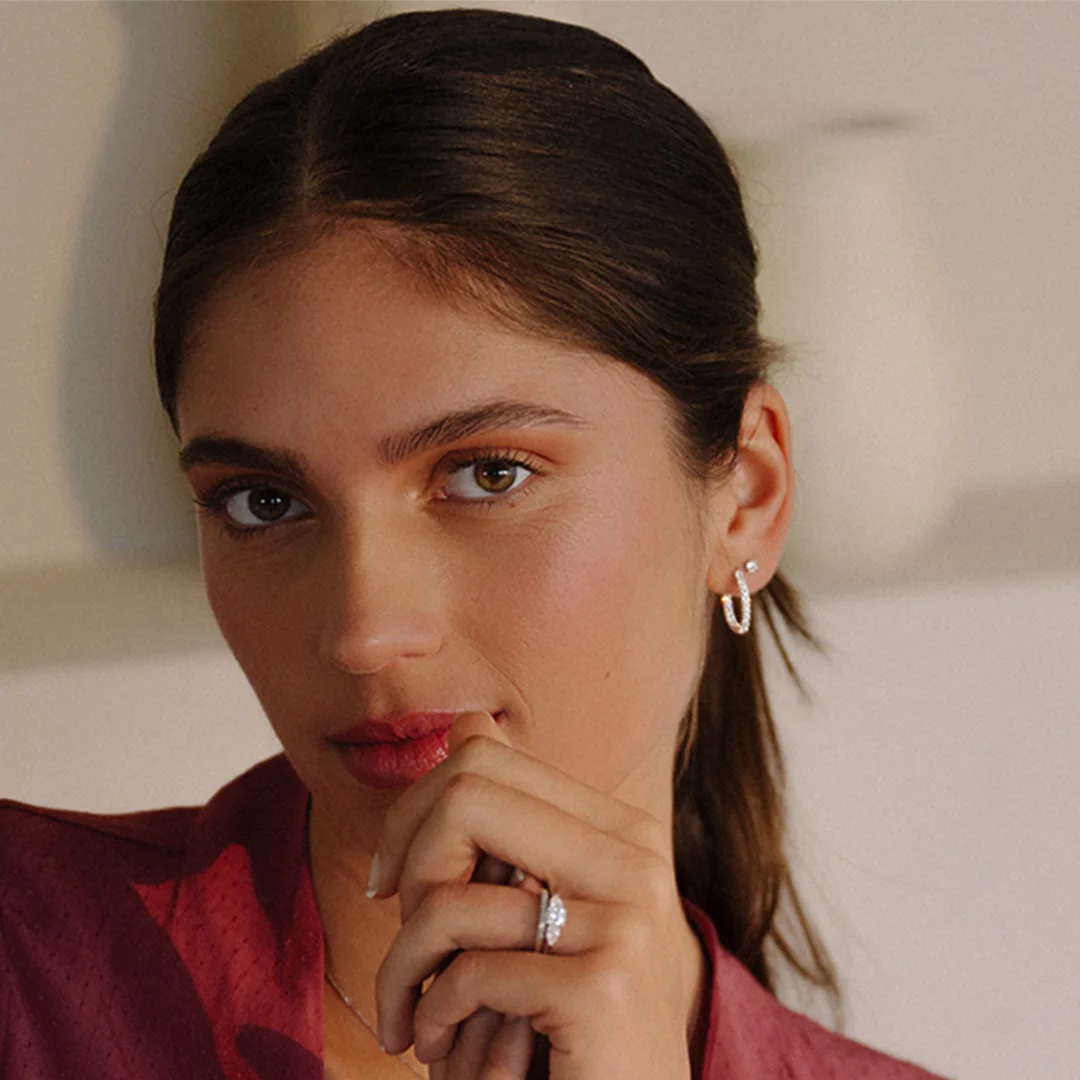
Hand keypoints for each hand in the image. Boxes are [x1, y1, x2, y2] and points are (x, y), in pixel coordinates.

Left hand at [369, 711, 698, 1079]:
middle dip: (408, 865)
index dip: (414, 812)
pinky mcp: (601, 989)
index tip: (396, 880)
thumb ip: (512, 822)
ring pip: (450, 896)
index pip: (483, 759)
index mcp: (621, 828)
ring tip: (408, 1010)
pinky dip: (431, 1017)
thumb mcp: (548, 909)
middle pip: (464, 795)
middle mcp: (633, 858)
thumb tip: (468, 723)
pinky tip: (440, 1044)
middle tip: (402, 930)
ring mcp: (624, 921)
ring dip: (403, 967)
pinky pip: (465, 974)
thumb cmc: (571, 1020)